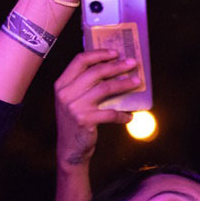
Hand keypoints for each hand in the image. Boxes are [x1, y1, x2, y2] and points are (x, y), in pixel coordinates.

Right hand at [54, 50, 138, 169]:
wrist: (70, 148)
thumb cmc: (77, 120)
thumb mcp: (73, 100)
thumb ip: (84, 84)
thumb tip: (112, 67)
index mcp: (62, 84)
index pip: (80, 60)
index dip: (99, 54)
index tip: (115, 53)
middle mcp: (65, 93)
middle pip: (96, 72)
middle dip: (117, 66)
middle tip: (133, 63)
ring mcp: (75, 107)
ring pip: (105, 88)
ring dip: (124, 84)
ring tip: (137, 82)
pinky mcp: (85, 120)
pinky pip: (110, 113)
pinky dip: (123, 115)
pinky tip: (130, 116)